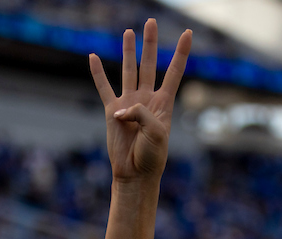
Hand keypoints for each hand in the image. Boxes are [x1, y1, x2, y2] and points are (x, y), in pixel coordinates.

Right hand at [90, 20, 191, 186]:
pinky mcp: (111, 111)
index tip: (189, 33)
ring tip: (129, 32)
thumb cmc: (151, 155)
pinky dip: (97, 73)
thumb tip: (121, 107)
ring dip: (128, 51)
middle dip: (150, 43)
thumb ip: (141, 113)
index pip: (174, 72)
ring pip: (128, 70)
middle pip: (149, 64)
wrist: (135, 173)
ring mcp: (128, 103)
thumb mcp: (156, 132)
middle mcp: (146, 99)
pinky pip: (103, 87)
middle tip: (151, 22)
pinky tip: (93, 57)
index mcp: (163, 103)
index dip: (182, 53)